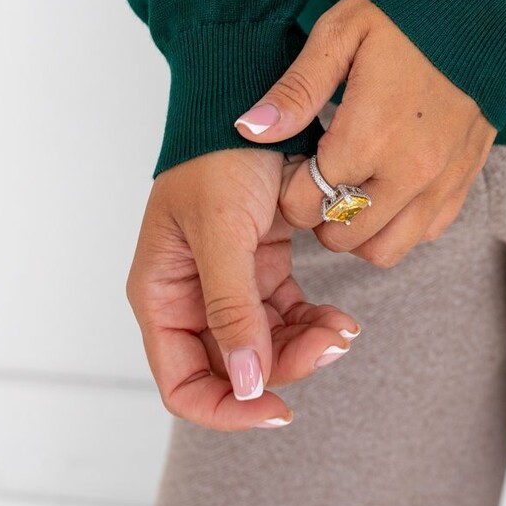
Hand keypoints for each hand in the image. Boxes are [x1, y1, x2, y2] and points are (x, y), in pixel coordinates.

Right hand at [125, 147, 360, 431]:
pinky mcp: (261, 264)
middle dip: (281, 369)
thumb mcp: (222, 229)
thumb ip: (231, 307)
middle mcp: (189, 296)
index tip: (279, 408)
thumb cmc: (220, 155)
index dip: (228, 409)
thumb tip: (247, 384)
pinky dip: (313, 322)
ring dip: (304, 347)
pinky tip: (340, 317)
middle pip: (232, 369)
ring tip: (343, 330)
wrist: (252, 97)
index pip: (183, 383)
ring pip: (266, 345)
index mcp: (161, 293)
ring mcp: (228, 282)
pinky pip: (286, 314)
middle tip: (330, 348)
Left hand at [233, 0, 497, 266]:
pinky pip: (426, 231)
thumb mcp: (342, 32)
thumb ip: (297, 88)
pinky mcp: (467, 178)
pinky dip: (400, 222)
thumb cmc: (409, 11)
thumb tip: (250, 128)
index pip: (305, 205)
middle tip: (319, 173)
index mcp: (369, 135)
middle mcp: (409, 171)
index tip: (297, 159)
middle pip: (342, 237)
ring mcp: (443, 180)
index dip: (289, 189)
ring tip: (352, 184)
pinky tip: (388, 182)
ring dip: (359, 229)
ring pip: (386, 250)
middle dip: (319, 214)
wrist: (488, 3)